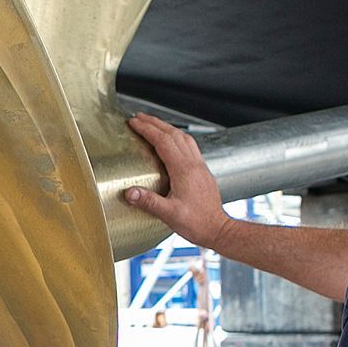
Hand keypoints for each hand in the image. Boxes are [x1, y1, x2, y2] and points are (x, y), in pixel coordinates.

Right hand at [124, 113, 232, 249]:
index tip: (133, 122)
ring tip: (153, 124)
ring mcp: (199, 166)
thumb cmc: (197, 223)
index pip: (163, 141)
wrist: (218, 229)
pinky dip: (177, 137)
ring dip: (167, 127)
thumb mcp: (169, 214)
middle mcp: (193, 164)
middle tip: (139, 117)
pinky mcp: (202, 171)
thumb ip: (149, 202)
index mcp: (184, 170)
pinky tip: (173, 142)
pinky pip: (190, 146)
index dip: (147, 129)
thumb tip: (129, 192)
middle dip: (154, 123)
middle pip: (173, 134)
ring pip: (183, 137)